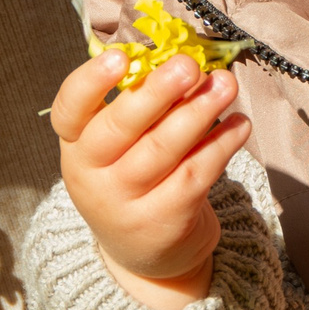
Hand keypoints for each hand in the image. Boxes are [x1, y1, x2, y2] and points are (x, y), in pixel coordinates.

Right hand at [48, 45, 249, 308]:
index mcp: (75, 145)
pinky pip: (195, 175)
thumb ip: (140, 103)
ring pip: (163, 150)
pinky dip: (221, 145)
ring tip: (225, 84)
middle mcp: (91, 175)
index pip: (69, 111)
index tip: (120, 56)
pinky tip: (240, 124)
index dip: (90, 82)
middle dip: (156, 93)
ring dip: (198, 112)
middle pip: (120, 129)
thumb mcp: (118, 145)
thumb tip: (184, 56)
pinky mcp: (163, 221)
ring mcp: (125, 203)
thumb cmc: (131, 176)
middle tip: (188, 64)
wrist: (143, 254)